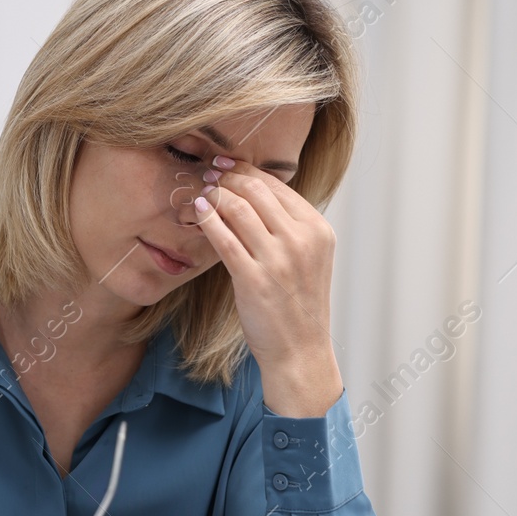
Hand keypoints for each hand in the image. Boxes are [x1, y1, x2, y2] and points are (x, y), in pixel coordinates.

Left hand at [192, 157, 342, 417]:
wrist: (300, 350)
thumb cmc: (299, 306)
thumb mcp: (309, 259)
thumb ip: (290, 228)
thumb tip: (256, 196)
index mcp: (318, 230)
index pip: (279, 187)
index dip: (248, 171)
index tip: (227, 164)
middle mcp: (301, 240)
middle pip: (258, 191)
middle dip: (229, 176)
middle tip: (210, 172)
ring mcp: (279, 260)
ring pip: (241, 209)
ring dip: (217, 194)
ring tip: (202, 190)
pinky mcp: (254, 280)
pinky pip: (225, 239)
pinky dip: (209, 220)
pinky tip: (198, 211)